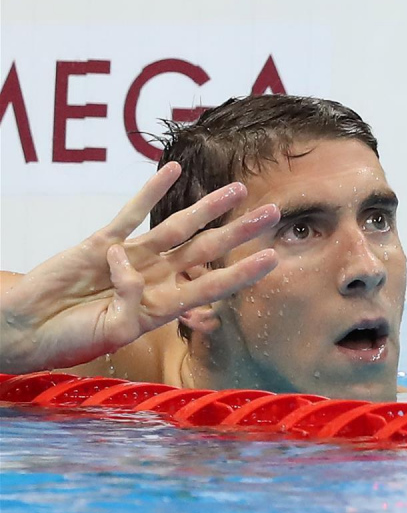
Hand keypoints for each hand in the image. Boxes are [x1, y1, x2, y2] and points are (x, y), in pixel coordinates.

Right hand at [1, 162, 279, 371]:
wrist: (27, 328)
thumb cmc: (69, 340)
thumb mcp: (110, 333)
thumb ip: (130, 304)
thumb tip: (132, 266)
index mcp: (160, 308)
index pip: (210, 285)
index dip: (241, 272)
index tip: (272, 257)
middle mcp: (152, 279)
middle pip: (204, 250)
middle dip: (238, 232)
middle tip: (272, 213)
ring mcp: (129, 258)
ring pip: (176, 227)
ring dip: (206, 207)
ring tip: (238, 189)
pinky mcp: (101, 241)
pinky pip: (130, 212)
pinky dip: (149, 192)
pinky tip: (172, 171)